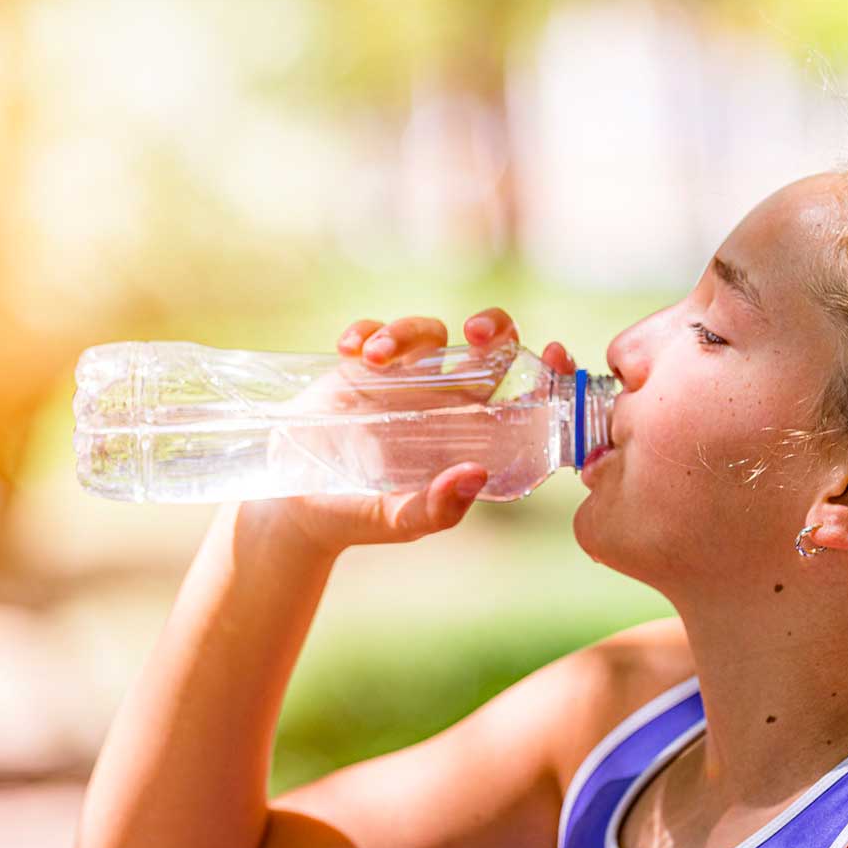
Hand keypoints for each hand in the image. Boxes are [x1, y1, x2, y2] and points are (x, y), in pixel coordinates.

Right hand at [248, 309, 575, 552]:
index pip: (523, 392)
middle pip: (487, 346)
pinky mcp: (361, 369)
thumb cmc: (358, 519)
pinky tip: (348, 352)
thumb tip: (475, 474)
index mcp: (471, 434)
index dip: (547, 367)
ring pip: (427, 333)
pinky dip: (366, 331)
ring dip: (407, 331)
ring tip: (372, 358)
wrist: (294, 509)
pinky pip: (374, 332)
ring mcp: (404, 381)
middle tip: (476, 332)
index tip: (553, 351)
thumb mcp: (399, 521)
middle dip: (493, 325)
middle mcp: (445, 402)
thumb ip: (437, 507)